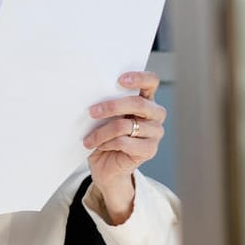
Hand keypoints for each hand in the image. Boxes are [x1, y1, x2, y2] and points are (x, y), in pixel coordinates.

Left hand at [83, 71, 165, 221]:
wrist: (106, 167)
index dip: (139, 78)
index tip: (120, 80)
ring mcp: (155, 132)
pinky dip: (107, 143)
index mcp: (145, 99)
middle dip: (112, 106)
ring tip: (89, 138)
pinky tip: (99, 146)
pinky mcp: (150, 150)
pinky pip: (125, 142)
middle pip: (138, 103)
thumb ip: (105, 104)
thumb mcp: (103, 117)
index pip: (151, 81)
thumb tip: (91, 93)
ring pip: (127, 125)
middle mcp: (154, 114)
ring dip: (102, 131)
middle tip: (92, 112)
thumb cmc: (104, 137)